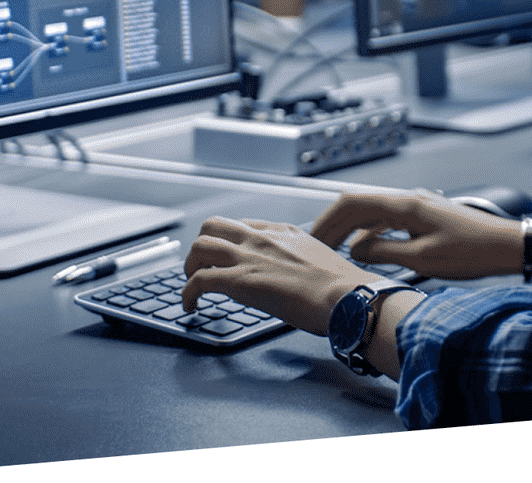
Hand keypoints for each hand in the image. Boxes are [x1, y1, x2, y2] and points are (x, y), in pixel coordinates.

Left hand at [181, 217, 371, 333]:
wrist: (345, 297)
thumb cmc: (340, 287)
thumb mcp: (319, 259)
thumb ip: (300, 259)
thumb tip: (298, 275)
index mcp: (282, 232)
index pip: (242, 226)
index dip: (229, 242)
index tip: (227, 257)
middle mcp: (261, 238)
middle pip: (213, 226)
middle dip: (202, 246)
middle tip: (202, 266)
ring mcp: (248, 257)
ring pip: (199, 246)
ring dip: (189, 266)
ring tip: (191, 284)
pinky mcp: (239, 281)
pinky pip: (199, 280)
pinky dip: (187, 293)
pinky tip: (190, 305)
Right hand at [310, 189, 526, 280]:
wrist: (508, 246)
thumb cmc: (473, 252)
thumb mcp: (422, 259)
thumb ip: (384, 252)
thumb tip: (356, 250)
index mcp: (404, 204)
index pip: (352, 203)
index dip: (327, 221)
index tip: (311, 239)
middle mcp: (408, 199)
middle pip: (358, 205)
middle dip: (333, 225)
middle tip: (316, 248)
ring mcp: (416, 205)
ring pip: (372, 212)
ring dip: (350, 229)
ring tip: (335, 251)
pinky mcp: (424, 216)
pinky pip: (387, 219)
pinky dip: (369, 232)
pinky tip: (366, 250)